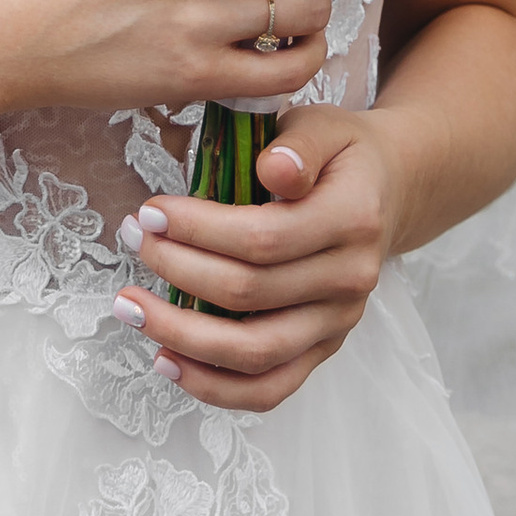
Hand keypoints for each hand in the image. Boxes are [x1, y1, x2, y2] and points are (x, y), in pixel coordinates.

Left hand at [110, 106, 402, 411]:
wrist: (385, 193)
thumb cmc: (337, 156)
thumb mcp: (322, 126)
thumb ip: (298, 144)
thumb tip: (273, 168)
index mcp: (353, 218)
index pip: (264, 237)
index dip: (199, 230)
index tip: (150, 211)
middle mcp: (351, 280)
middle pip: (250, 295)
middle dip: (177, 271)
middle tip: (133, 240)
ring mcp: (337, 323)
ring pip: (255, 354)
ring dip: (183, 336)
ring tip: (130, 307)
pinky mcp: (322, 350)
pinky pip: (268, 389)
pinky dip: (214, 387)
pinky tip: (167, 360)